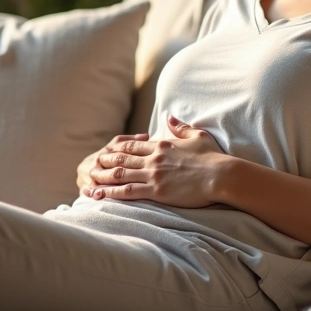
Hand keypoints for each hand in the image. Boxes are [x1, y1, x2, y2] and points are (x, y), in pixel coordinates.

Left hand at [82, 115, 230, 207]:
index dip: (117, 149)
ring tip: (89, 179)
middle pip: (121, 159)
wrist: (221, 175)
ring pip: (120, 175)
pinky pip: (128, 192)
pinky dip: (111, 193)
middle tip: (91, 165)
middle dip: (104, 162)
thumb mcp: (197, 136)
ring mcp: (153, 175)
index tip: (106, 151)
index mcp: (162, 145)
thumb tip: (169, 117)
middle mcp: (153, 159)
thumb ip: (181, 127)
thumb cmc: (213, 157)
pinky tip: (101, 194)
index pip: (132, 146)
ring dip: (102, 176)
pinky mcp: (156, 191)